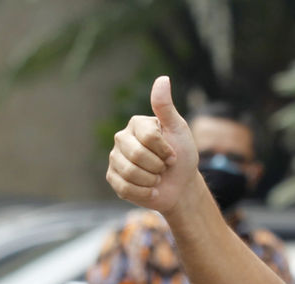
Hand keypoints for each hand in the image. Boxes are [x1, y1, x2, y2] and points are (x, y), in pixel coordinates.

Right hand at [106, 76, 202, 214]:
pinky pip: (125, 188)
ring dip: (151, 181)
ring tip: (156, 178)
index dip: (165, 151)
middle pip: (136, 156)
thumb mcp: (178, 130)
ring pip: (129, 173)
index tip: (173, 155)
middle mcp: (122, 139)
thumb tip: (162, 79)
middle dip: (157, 167)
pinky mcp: (113, 179)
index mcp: (136, 124)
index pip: (149, 138)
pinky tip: (149, 189)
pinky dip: (143, 193)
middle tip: (163, 168)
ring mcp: (115, 159)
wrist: (180, 186)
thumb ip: (166, 107)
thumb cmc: (182, 155)